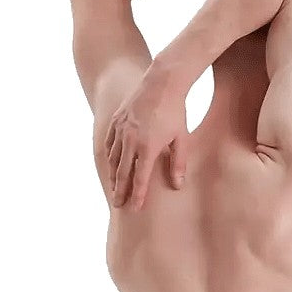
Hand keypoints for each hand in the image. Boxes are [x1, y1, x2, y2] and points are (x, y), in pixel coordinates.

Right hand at [105, 69, 189, 210]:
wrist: (162, 82)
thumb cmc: (175, 111)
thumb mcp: (181, 139)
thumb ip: (178, 164)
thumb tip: (177, 186)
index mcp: (147, 147)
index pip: (140, 179)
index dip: (137, 196)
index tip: (134, 209)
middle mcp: (130, 140)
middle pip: (122, 173)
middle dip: (120, 191)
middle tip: (118, 205)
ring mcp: (121, 130)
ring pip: (113, 159)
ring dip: (114, 175)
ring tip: (114, 188)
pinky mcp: (117, 120)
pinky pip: (109, 143)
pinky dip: (110, 156)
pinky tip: (112, 164)